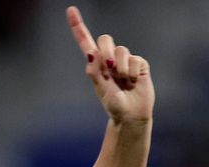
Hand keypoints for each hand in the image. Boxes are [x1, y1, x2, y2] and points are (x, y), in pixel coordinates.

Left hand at [67, 6, 154, 123]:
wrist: (131, 115)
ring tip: (122, 81)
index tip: (70, 10)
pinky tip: (133, 82)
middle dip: (106, 51)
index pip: (85, 42)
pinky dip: (131, 72)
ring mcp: (124, 60)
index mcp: (95, 64)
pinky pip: (134, 59)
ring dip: (120, 67)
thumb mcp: (101, 90)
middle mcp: (108, 59)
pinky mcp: (138, 64)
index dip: (78, 26)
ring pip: (121, 50)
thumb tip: (90, 53)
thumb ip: (94, 72)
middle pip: (105, 39)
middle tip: (109, 68)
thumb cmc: (113, 104)